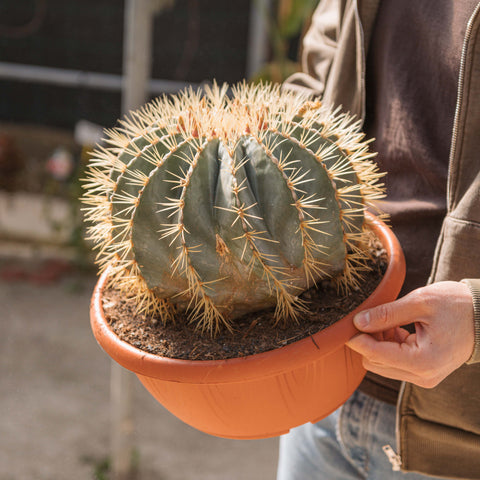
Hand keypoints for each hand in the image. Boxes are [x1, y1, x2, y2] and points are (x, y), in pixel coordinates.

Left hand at [346, 281, 474, 387]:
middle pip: (375, 363)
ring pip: (382, 363)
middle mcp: (422, 376)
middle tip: (371, 315)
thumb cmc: (457, 306)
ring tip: (388, 318)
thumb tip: (357, 321)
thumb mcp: (419, 303)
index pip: (375, 355)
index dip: (356, 338)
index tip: (346, 322)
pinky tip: (394, 326)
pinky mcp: (423, 372)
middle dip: (367, 340)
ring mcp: (423, 376)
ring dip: (378, 342)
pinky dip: (388, 344)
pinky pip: (394, 361)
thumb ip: (386, 314)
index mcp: (423, 362)